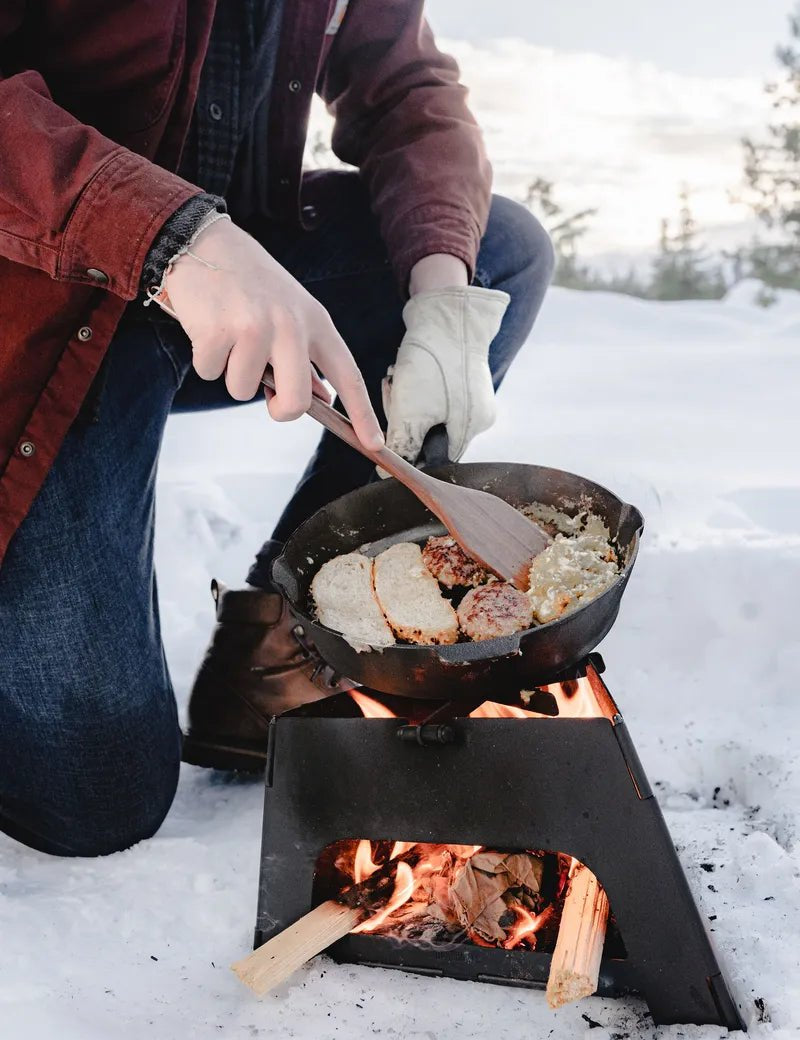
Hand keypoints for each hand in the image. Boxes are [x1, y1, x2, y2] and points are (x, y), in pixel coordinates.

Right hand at [163, 218, 383, 449]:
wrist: (202, 241)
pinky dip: (205, 359)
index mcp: (315, 321)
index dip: (363, 414)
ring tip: (229, 336)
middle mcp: (290, 326)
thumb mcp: (291, 309)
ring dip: (231, 373)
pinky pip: (211, 374)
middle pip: (296, 402)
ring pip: (244, 391)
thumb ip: (307, 354)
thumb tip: (323, 397)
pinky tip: (208, 327)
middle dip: (278, 408)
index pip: (348, 375)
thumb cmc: (250, 281)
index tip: (375, 443)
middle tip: (265, 389)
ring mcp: (254, 329)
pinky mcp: (217, 332)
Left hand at [382, 285, 509, 463]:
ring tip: (397, 380)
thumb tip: (387, 473)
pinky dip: (414, 387)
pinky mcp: (461, 377)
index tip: (389, 437)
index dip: (409, 452)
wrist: (445, 314)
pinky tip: (405, 372)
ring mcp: (472, 395)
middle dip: (405, 421)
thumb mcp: (410, 413)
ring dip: (405, 402)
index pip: (436, 459)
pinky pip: (433, 394)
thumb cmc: (431, 364)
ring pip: (428, 413)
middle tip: (393, 398)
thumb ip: (401, 447)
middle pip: (431, 436)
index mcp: (471, 428)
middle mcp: (478, 415)